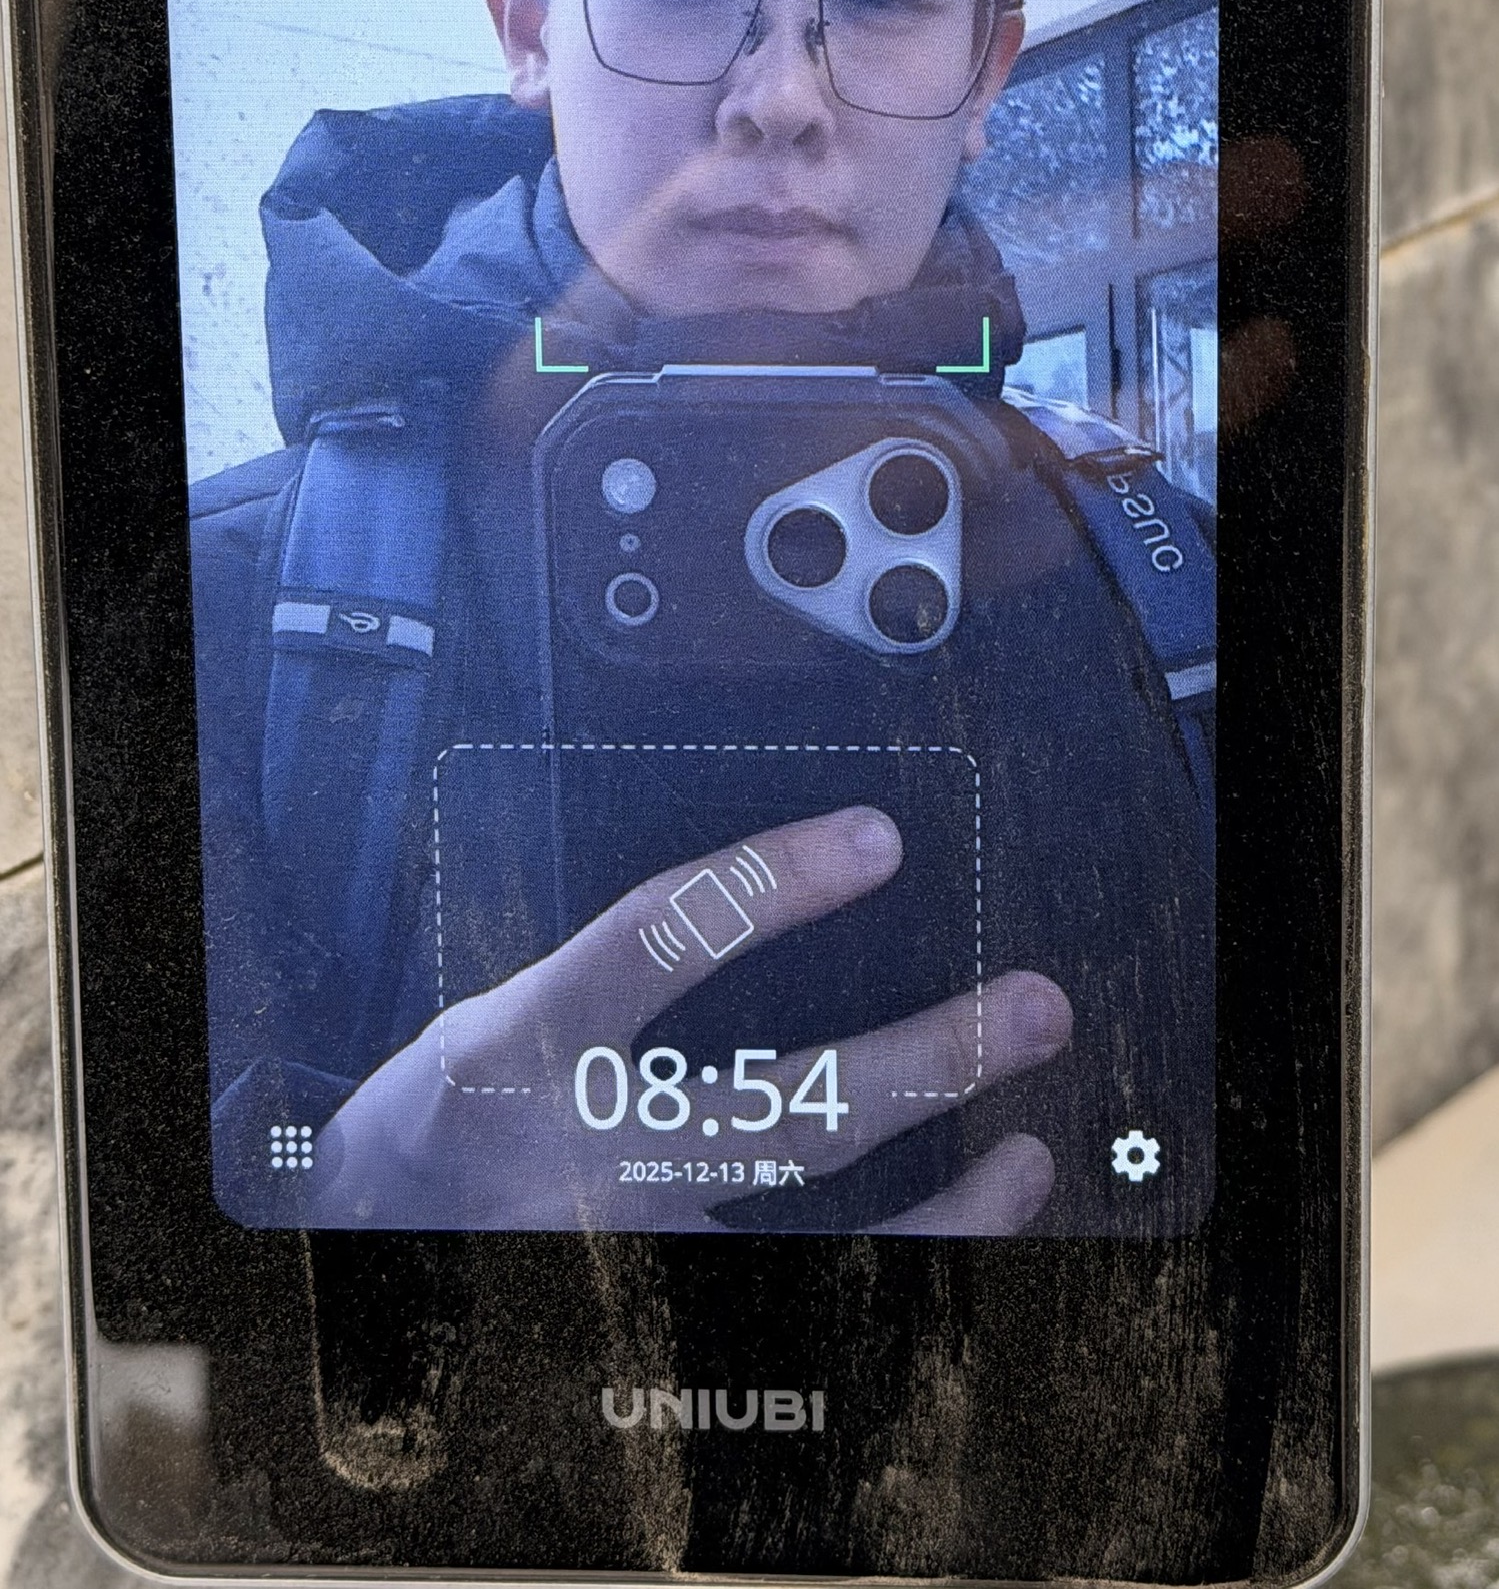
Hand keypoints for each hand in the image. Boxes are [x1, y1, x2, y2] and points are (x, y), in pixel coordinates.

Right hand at [310, 807, 1070, 1231]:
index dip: (768, 886)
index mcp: (522, 1050)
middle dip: (925, 1059)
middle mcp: (582, 1158)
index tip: (875, 840)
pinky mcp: (659, 1315)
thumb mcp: (493, 1013)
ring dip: (949, 1201)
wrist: (359, 1252)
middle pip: (780, 1110)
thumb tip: (761, 896)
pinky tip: (969, 1236)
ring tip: (1031, 1146)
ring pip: (816, 1235)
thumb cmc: (440, 1118)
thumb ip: (612, 973)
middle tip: (1033, 1010)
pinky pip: (808, 1299)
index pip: (654, 942)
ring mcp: (626, 1252)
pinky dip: (903, 1274)